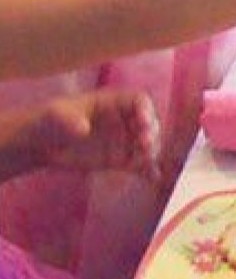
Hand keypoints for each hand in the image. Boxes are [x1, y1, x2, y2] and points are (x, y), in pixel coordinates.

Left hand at [31, 91, 159, 177]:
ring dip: (151, 152)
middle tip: (145, 145)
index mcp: (112, 102)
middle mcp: (124, 120)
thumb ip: (69, 120)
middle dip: (151, 134)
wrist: (40, 145)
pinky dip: (148, 171)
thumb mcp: (55, 115)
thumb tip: (84, 129)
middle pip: (149, 123)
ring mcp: (124, 140)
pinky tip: (152, 177)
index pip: (138, 101)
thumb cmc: (49, 122)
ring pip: (148, 145)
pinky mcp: (120, 160)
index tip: (143, 123)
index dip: (145, 110)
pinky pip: (139, 164)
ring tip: (145, 162)